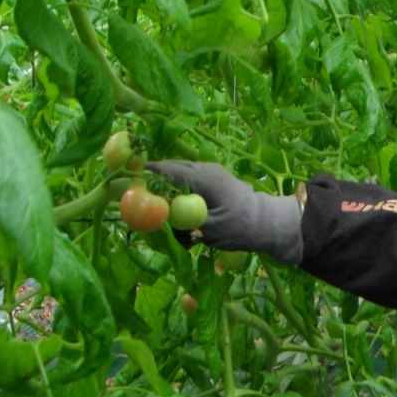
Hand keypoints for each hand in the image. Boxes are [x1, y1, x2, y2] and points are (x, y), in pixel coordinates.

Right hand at [146, 161, 303, 264]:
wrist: (270, 223)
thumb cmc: (241, 227)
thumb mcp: (207, 228)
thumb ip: (180, 219)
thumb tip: (153, 214)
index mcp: (202, 176)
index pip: (162, 170)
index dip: (142, 179)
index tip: (126, 192)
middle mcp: (203, 168)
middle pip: (166, 172)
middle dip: (154, 189)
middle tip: (145, 211)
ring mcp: (209, 173)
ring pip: (177, 179)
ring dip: (170, 197)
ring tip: (174, 223)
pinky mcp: (212, 181)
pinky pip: (189, 185)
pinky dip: (183, 199)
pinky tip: (188, 222)